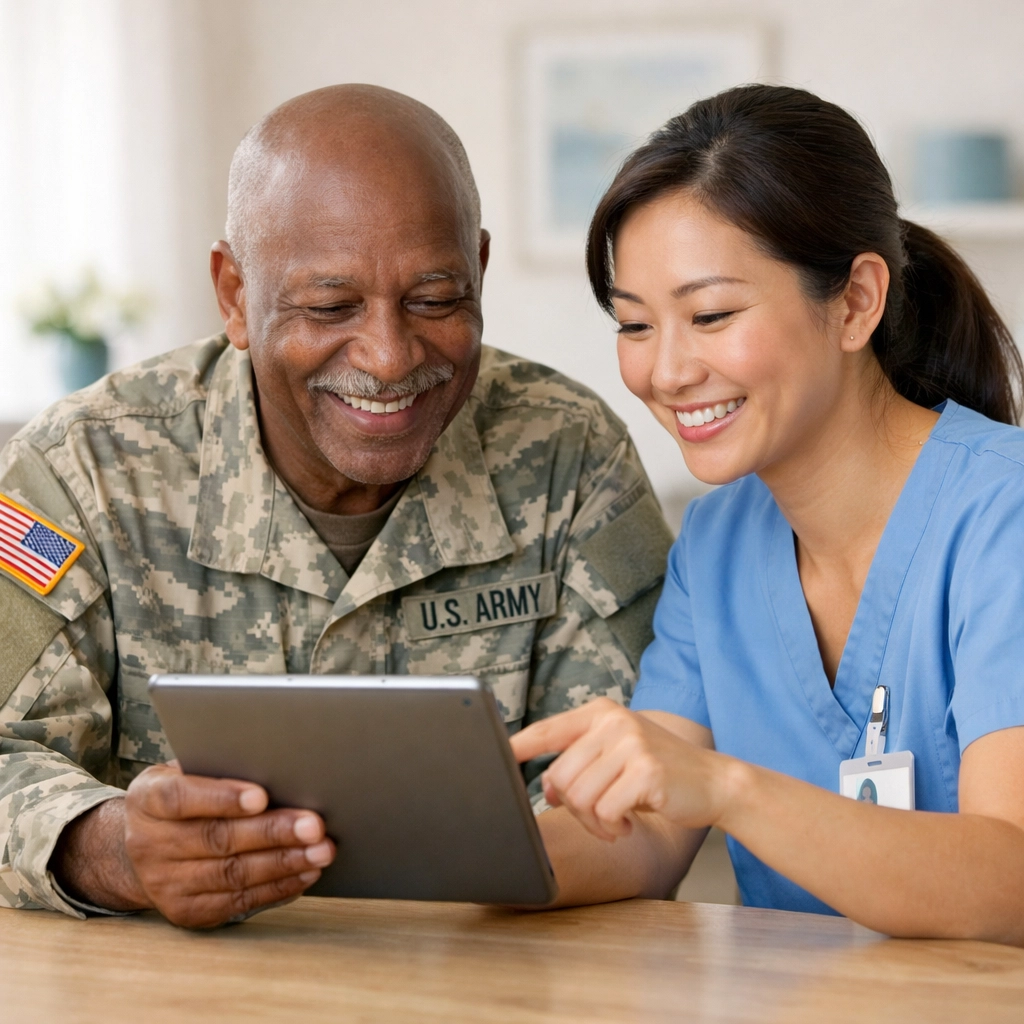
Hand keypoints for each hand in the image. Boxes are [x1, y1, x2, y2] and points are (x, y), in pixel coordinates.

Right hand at [56, 762, 334, 927]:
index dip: (222, 797)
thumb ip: (218, 768)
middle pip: (216, 838)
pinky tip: (305, 873)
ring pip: (231, 874)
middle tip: (314, 825)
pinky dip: (277, 887)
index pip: (181, 798)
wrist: (142, 849)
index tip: (261, 796)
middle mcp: (150, 843)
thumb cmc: (182, 797)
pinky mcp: (187, 910)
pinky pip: (237, 901)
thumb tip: (277, 761)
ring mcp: (165, 883)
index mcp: (148, 799)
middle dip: (271, 833)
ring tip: (321, 851)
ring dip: (283, 863)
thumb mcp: (184, 772)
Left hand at [510, 698, 726, 840]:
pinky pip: (605, 811)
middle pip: (561, 776)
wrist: (714, 781)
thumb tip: (546, 789)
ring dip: (593, 821)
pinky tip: (628, 823)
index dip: (517, 747)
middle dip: (573, 807)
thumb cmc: (659, 771)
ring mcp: (631, 744)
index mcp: (600, 712)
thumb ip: (581, 762)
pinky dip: (611, 827)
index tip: (493, 759)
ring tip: (614, 820)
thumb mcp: (618, 754)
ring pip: (580, 796)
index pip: (547, 730)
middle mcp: (613, 721)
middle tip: (597, 817)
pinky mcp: (647, 772)